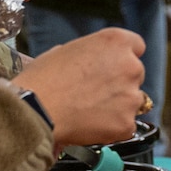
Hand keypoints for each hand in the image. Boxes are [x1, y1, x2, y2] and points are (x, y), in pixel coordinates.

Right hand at [15, 29, 146, 149]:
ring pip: (133, 101)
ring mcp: (132, 96)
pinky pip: (126, 125)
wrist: (35, 111)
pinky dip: (112, 127)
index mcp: (115, 42)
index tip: (114, 66)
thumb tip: (87, 61)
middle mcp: (130, 66)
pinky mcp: (127, 123)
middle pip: (135, 74)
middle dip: (120, 83)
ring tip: (89, 111)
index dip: (123, 57)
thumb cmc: (42, 80)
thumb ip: (87, 53)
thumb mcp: (63, 51)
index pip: (135, 45)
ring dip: (118, 106)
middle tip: (94, 92)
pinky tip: (90, 125)